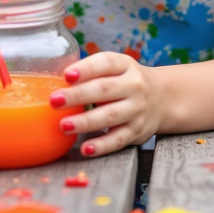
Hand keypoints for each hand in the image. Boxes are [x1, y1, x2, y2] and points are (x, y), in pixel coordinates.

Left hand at [49, 53, 164, 156]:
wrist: (162, 98)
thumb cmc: (125, 81)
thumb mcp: (116, 68)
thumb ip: (91, 72)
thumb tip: (52, 80)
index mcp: (125, 65)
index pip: (105, 63)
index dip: (86, 69)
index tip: (66, 75)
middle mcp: (134, 85)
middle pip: (105, 89)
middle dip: (78, 95)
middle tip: (54, 101)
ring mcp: (137, 109)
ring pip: (111, 115)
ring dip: (85, 122)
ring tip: (63, 125)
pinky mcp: (137, 131)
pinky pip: (118, 140)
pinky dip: (102, 145)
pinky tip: (86, 149)